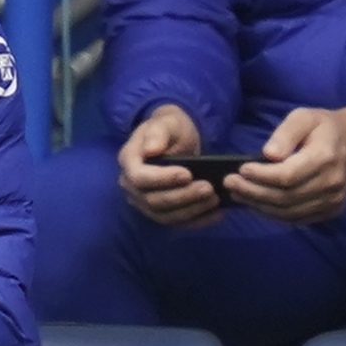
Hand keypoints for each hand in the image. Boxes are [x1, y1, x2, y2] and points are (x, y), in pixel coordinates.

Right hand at [117, 104, 219, 227]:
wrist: (175, 139)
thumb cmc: (169, 128)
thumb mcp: (166, 122)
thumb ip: (157, 133)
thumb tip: (151, 150)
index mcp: (129, 161)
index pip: (139, 178)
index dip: (162, 179)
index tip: (188, 174)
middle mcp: (131, 186)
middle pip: (152, 200)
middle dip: (182, 196)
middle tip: (208, 188)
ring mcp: (143, 202)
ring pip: (164, 216)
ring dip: (190, 210)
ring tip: (214, 199)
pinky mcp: (159, 212)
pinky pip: (176, 222)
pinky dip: (196, 221)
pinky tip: (216, 213)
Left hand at [226, 105, 345, 223]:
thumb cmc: (325, 126)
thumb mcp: (304, 117)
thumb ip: (286, 133)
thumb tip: (268, 154)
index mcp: (325, 157)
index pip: (287, 176)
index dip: (261, 176)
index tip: (240, 170)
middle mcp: (331, 183)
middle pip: (285, 197)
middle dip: (253, 192)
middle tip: (229, 184)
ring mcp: (334, 200)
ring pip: (290, 212)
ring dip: (260, 206)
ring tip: (238, 194)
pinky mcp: (332, 210)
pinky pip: (298, 218)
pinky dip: (274, 214)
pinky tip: (257, 204)